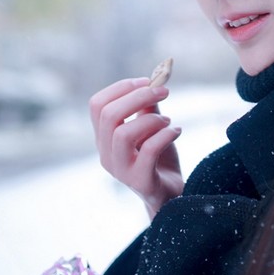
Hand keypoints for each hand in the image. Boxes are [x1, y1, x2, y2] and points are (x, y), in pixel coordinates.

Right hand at [89, 77, 183, 218]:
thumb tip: (154, 79)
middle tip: (164, 91)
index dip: (121, 87)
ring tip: (167, 121)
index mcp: (104, 138)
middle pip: (109, 115)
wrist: (171, 195)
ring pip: (123, 134)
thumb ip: (148, 106)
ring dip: (151, 119)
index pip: (97, 105)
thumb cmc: (158, 158)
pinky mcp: (140, 182)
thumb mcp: (151, 127)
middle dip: (138, 96)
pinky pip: (148, 152)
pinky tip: (177, 131)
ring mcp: (121, 170)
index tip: (146, 81)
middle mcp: (106, 154)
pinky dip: (165, 135)